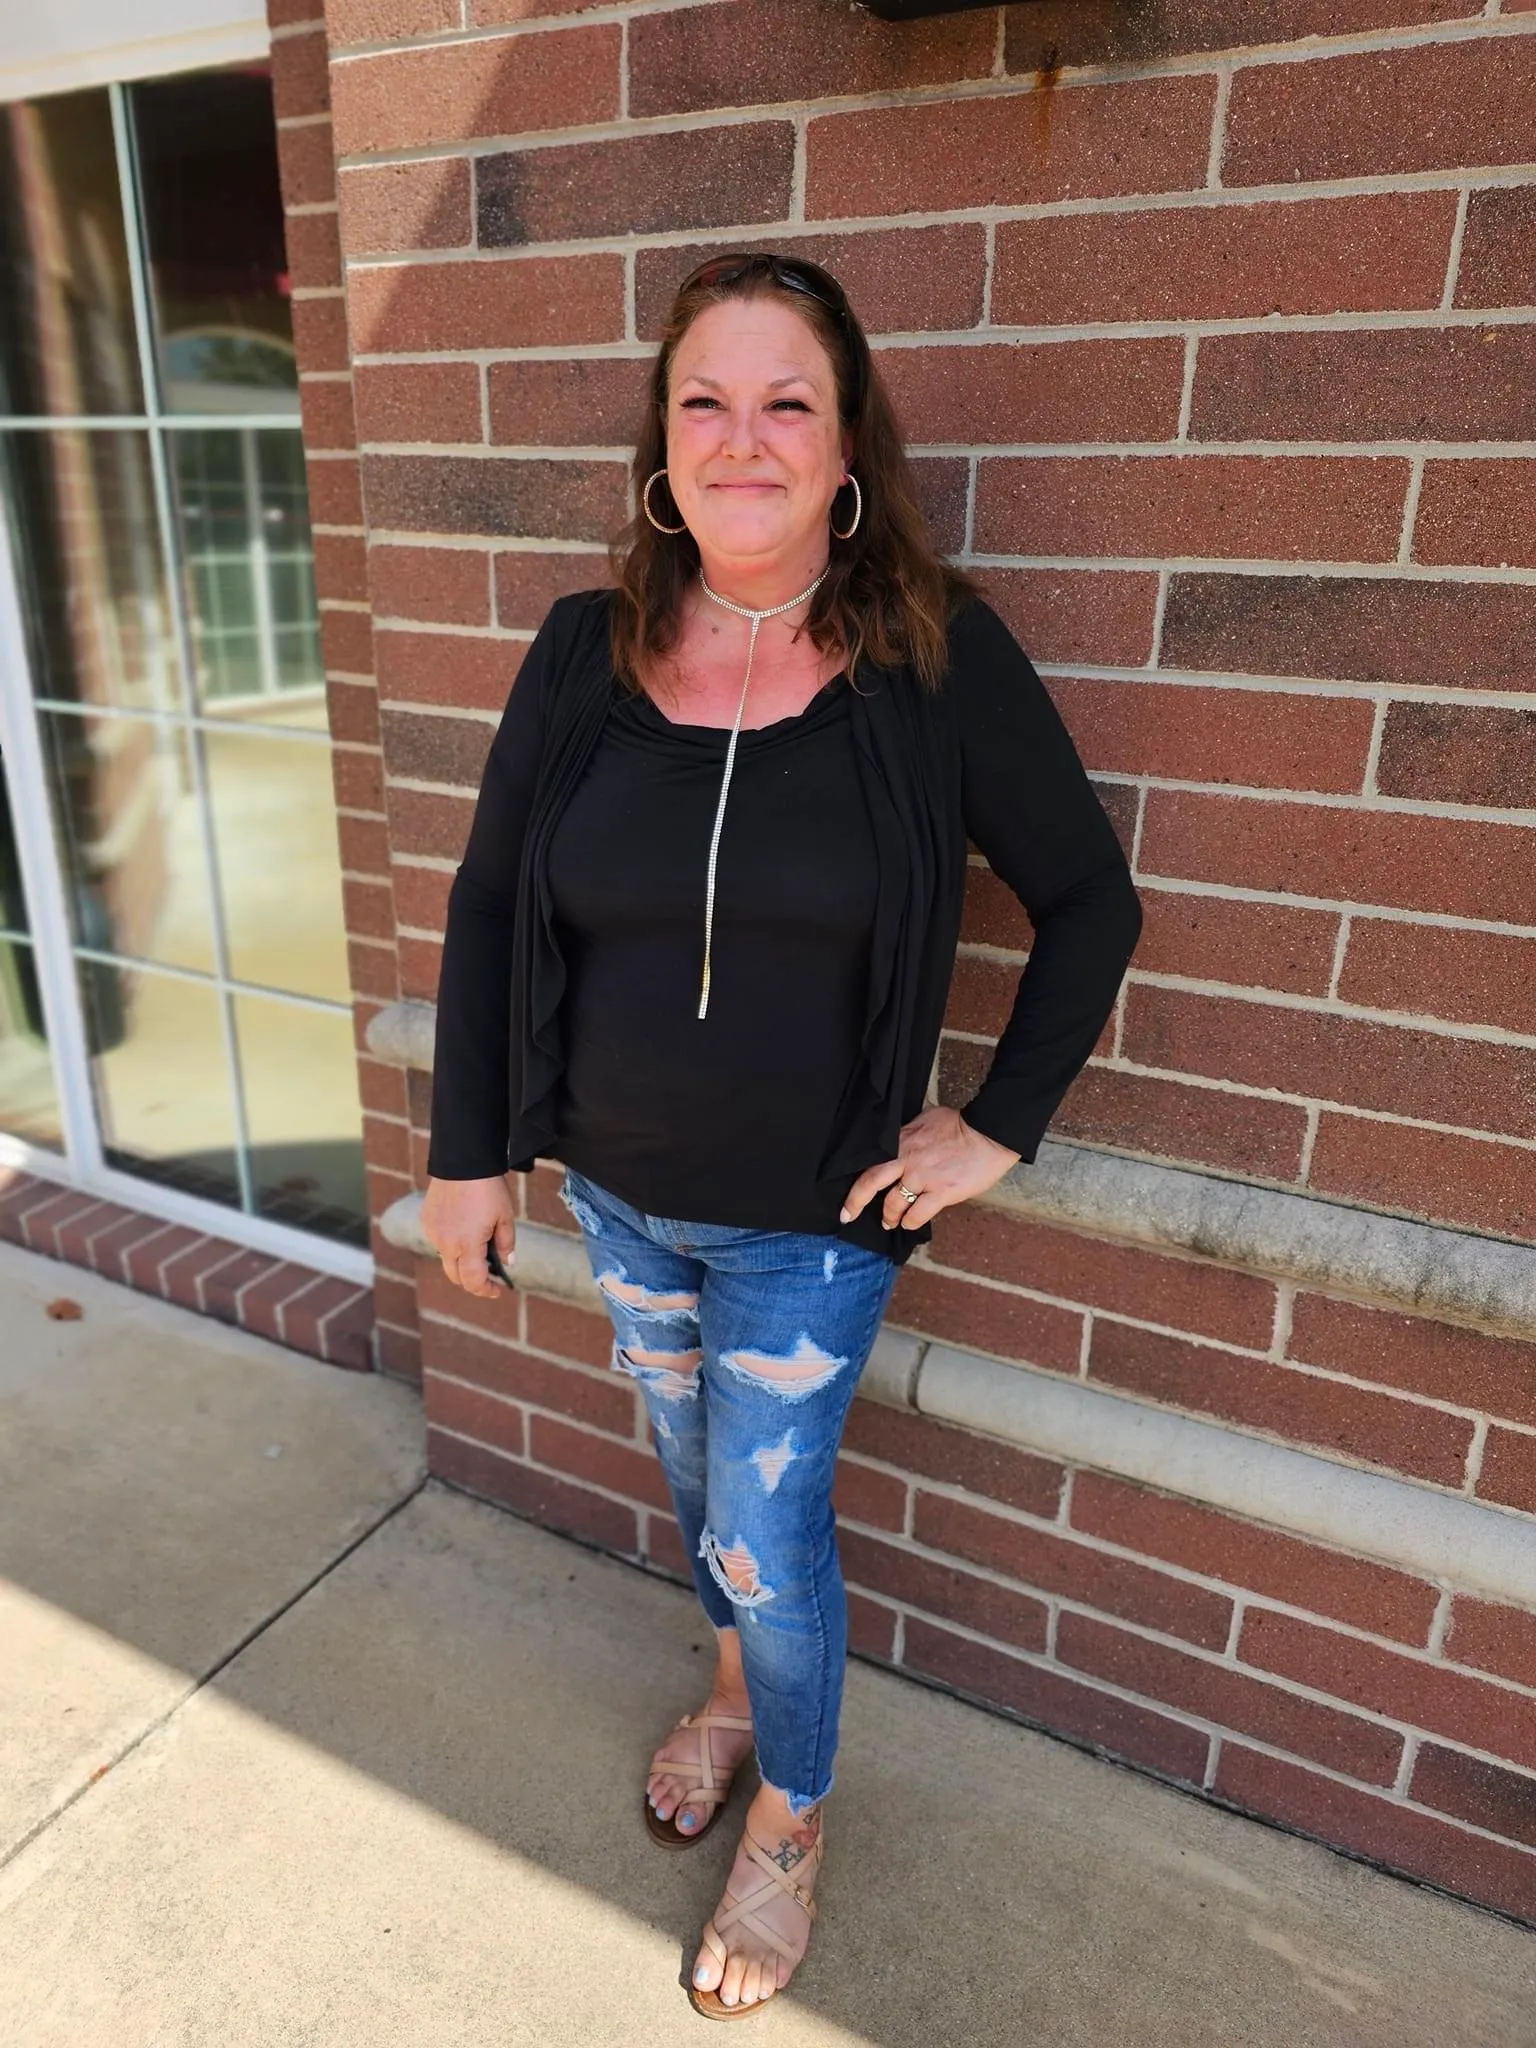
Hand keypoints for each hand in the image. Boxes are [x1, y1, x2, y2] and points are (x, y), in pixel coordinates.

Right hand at [420, 1173, 516, 1298]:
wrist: (462, 1162)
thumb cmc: (488, 1188)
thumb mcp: (505, 1216)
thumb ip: (506, 1243)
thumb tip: (507, 1262)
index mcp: (467, 1245)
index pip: (473, 1281)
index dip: (486, 1290)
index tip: (497, 1290)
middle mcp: (446, 1244)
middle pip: (456, 1276)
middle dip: (473, 1280)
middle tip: (489, 1276)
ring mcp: (433, 1233)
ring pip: (447, 1258)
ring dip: (461, 1260)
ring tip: (478, 1245)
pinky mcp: (426, 1221)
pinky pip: (438, 1241)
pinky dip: (451, 1243)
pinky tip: (464, 1228)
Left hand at [838, 1105, 1021, 1233]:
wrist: (988, 1134)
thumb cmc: (961, 1124)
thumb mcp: (926, 1118)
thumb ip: (909, 1133)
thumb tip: (901, 1140)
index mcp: (902, 1140)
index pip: (870, 1161)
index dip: (855, 1180)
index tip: (848, 1192)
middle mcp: (907, 1159)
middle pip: (870, 1182)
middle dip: (855, 1202)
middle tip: (848, 1215)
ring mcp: (923, 1177)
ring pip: (893, 1203)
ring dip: (889, 1216)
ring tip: (888, 1222)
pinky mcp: (942, 1192)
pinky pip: (918, 1214)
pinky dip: (910, 1222)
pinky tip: (909, 1224)